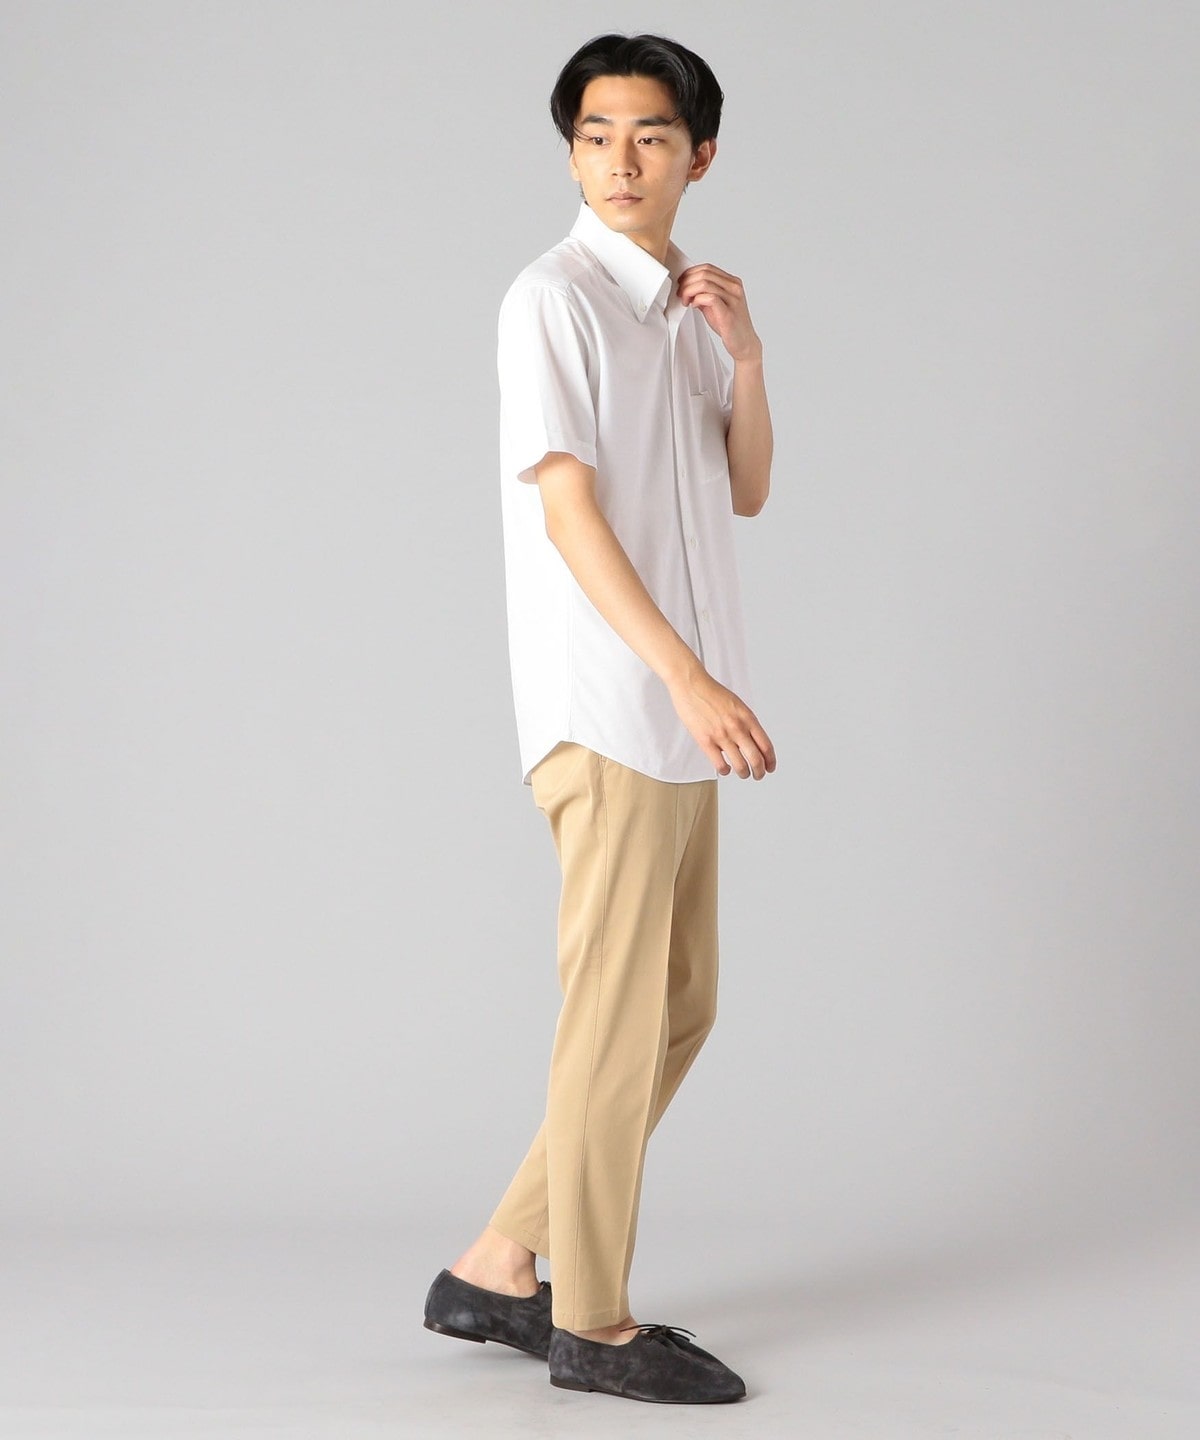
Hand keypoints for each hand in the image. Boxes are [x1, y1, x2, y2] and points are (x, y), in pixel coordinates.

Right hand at [668, 663, 775, 779]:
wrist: (691, 684)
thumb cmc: (712, 693)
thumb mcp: (737, 705)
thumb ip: (747, 723)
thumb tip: (754, 742)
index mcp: (748, 718)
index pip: (766, 746)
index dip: (770, 761)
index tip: (770, 767)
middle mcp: (737, 728)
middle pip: (756, 760)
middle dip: (759, 772)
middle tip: (758, 775)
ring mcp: (722, 735)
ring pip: (740, 766)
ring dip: (744, 774)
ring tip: (742, 773)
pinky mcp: (705, 741)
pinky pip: (720, 765)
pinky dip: (725, 771)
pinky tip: (725, 768)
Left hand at [676, 263, 762, 362]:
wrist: (744, 342)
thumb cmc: (730, 325)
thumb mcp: (715, 305)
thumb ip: (704, 294)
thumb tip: (688, 287)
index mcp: (732, 282)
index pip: (708, 268)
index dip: (690, 273)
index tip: (681, 282)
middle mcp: (734, 288)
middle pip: (705, 273)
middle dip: (687, 282)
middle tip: (681, 293)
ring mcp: (733, 299)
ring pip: (705, 284)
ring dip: (689, 291)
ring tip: (686, 301)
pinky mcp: (728, 312)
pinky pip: (710, 298)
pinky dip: (697, 300)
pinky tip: (694, 306)